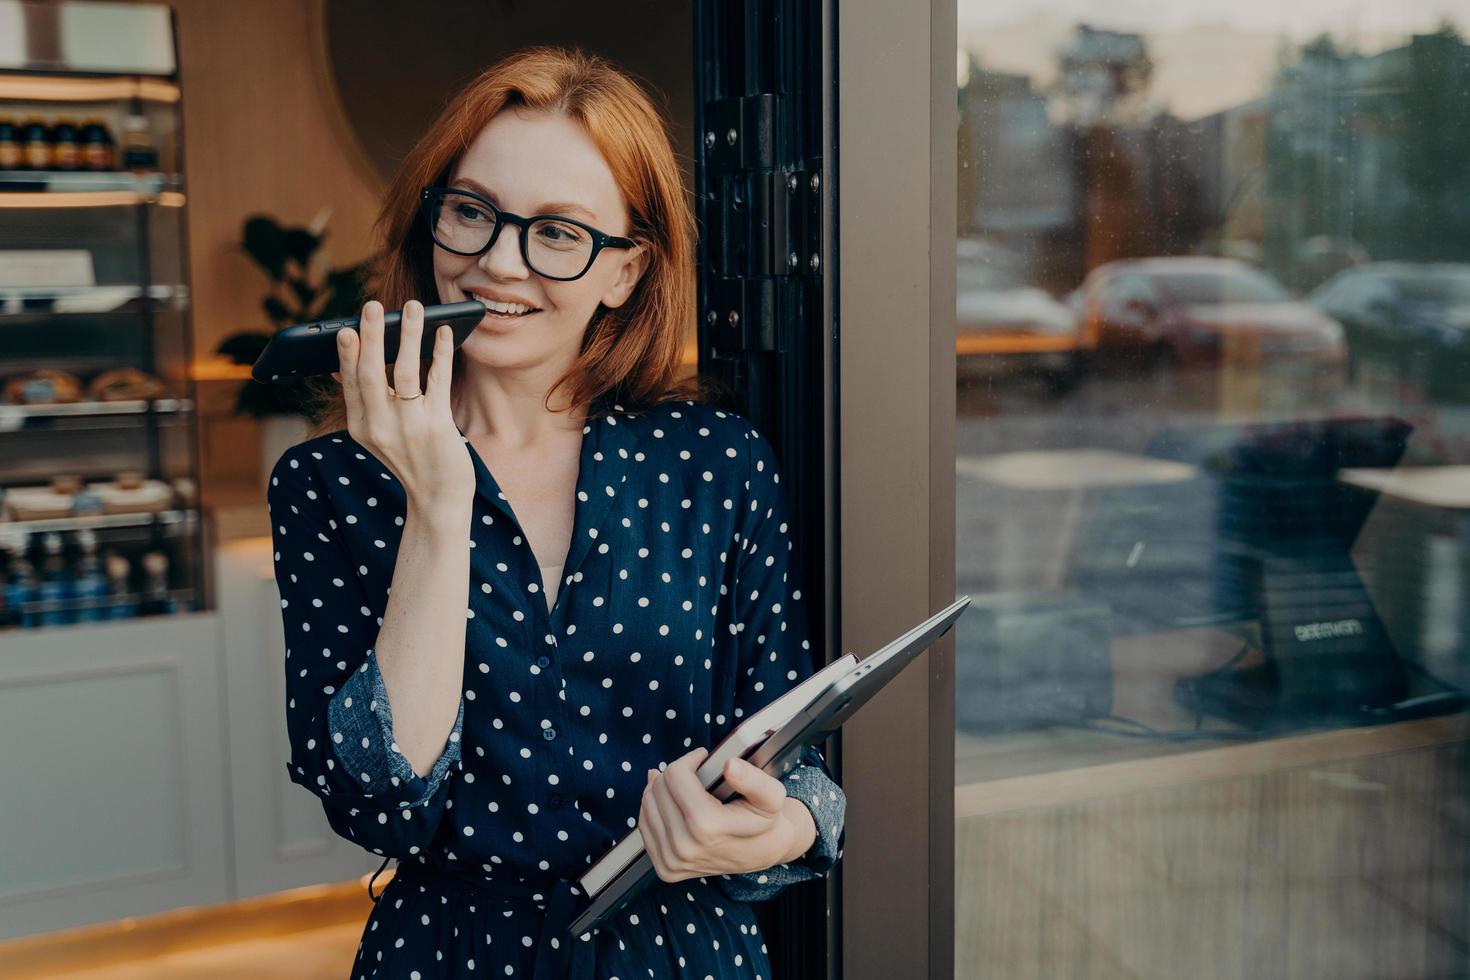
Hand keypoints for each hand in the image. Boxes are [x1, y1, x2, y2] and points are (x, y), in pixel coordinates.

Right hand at [332, 300, 473, 515]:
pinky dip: (440, 353)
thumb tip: (342, 364)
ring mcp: (409, 426)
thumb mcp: (378, 436)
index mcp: (362, 427)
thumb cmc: (411, 460)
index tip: (346, 329)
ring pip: (404, 371)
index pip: (351, 384)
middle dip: (372, 336)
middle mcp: (381, 426)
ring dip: (408, 335)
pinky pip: (437, 380)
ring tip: (413, 308)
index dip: (347, 355)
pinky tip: (443, 333)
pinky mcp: (437, 426)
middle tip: (373, 306)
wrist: (438, 500)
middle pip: (372, 373)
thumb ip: (363, 402)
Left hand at [639, 747, 805, 883]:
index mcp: (706, 827)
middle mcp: (683, 848)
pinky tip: (674, 805)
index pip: (674, 775)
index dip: (690, 760)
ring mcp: (671, 861)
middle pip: (659, 788)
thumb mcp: (770, 795)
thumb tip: (730, 765)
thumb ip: (752, 778)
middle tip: (696, 776)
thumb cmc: (764, 820)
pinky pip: (645, 826)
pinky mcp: (664, 869)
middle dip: (676, 774)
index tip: (703, 760)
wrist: (762, 852)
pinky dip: (655, 810)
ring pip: (647, 804)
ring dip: (663, 790)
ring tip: (685, 789)